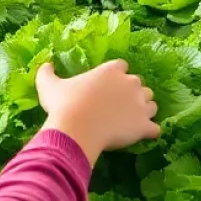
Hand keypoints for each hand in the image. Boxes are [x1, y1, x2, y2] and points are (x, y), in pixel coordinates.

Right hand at [37, 60, 159, 163]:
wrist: (77, 129)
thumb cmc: (65, 104)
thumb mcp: (50, 85)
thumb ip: (47, 73)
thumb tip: (46, 64)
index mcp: (111, 70)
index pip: (122, 66)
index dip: (117, 76)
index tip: (108, 87)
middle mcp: (130, 83)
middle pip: (140, 85)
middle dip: (132, 93)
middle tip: (118, 106)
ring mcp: (140, 105)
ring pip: (151, 104)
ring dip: (144, 110)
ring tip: (131, 121)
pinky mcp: (144, 125)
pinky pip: (154, 128)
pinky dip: (150, 131)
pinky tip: (141, 135)